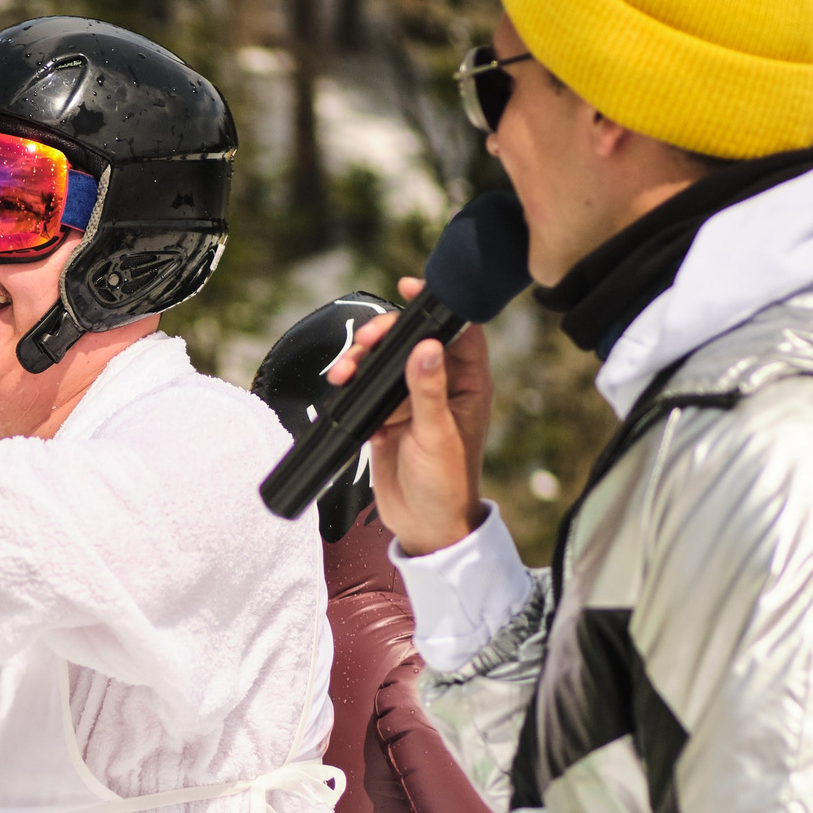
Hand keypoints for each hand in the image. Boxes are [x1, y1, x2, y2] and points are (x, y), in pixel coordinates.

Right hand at [328, 275, 493, 555]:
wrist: (424, 526)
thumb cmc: (445, 485)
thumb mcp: (436, 435)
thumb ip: (428, 390)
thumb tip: (424, 346)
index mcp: (468, 384)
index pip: (458, 330)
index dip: (436, 305)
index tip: (409, 287)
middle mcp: (442, 387)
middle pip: (412, 341)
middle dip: (383, 336)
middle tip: (364, 343)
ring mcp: (413, 402)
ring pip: (386, 363)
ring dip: (363, 362)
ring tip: (344, 372)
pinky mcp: (389, 418)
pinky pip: (370, 390)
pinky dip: (354, 387)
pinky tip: (345, 392)